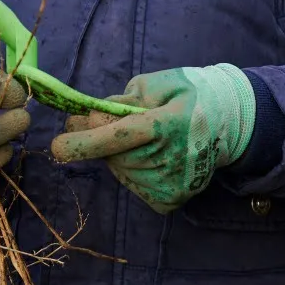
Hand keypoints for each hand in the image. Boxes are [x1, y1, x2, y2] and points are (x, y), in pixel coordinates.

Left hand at [50, 64, 255, 213]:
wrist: (227, 121)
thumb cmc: (185, 95)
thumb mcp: (154, 84)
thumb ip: (121, 100)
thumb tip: (90, 117)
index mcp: (165, 124)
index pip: (119, 136)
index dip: (86, 142)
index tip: (57, 146)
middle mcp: (169, 158)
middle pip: (113, 155)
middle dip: (102, 139)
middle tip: (116, 121)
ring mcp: (171, 183)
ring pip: (121, 171)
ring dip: (119, 155)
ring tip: (144, 140)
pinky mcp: (171, 200)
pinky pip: (133, 186)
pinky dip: (132, 171)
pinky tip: (152, 157)